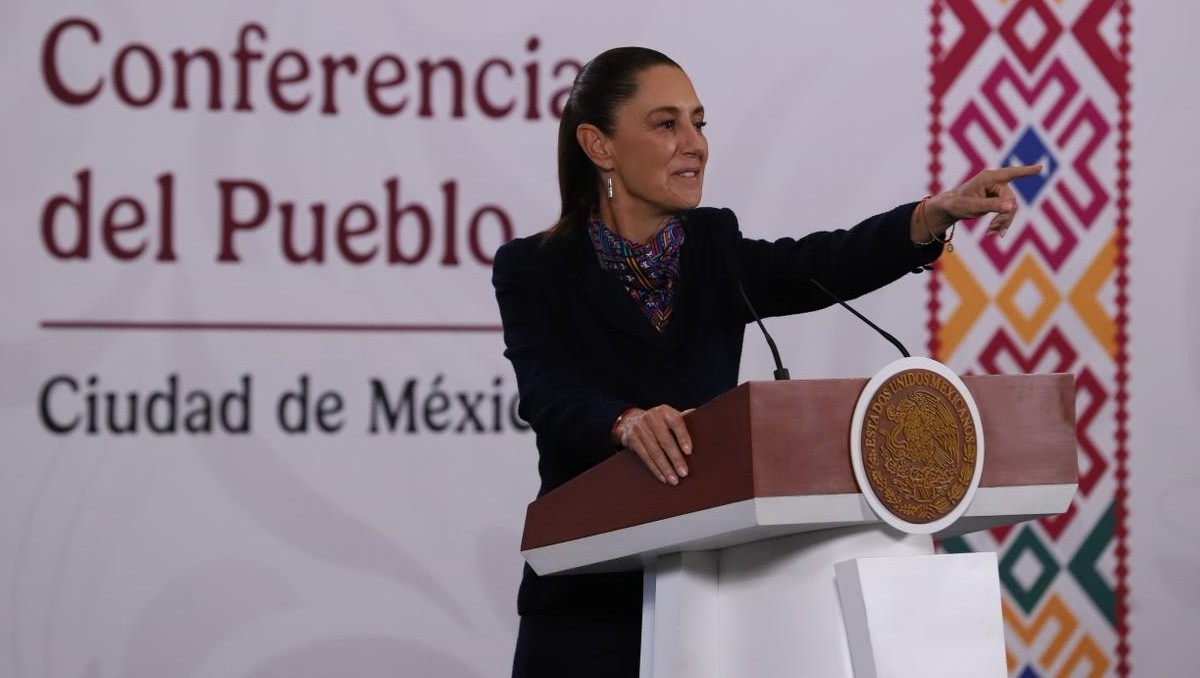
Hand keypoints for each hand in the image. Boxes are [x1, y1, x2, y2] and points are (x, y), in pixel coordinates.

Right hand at [614, 405, 693, 484]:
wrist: (630, 420)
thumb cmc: (658, 421)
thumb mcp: (669, 416)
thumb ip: (684, 419)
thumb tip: (703, 419)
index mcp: (665, 411)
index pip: (676, 422)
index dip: (683, 437)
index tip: (689, 452)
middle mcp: (651, 418)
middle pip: (665, 441)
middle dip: (675, 459)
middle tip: (684, 473)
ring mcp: (639, 427)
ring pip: (654, 451)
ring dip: (665, 468)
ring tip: (674, 480)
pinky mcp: (631, 438)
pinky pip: (644, 456)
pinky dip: (654, 468)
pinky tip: (662, 477)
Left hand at [915, 164, 1043, 240]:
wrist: (950, 207)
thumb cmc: (957, 203)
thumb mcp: (972, 206)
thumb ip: (991, 205)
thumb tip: (1012, 206)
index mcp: (989, 178)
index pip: (1011, 173)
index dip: (1027, 172)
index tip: (1041, 168)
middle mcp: (995, 182)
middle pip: (1011, 200)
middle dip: (1004, 216)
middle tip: (991, 229)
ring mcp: (998, 191)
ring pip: (1011, 208)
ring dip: (1003, 222)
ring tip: (990, 233)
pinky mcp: (998, 200)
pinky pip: (1007, 212)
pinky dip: (1001, 223)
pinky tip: (993, 233)